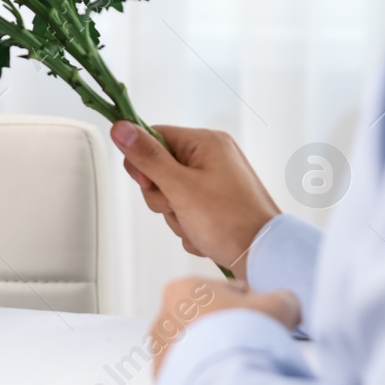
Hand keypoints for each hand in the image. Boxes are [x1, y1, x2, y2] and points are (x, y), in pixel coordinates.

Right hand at [111, 122, 281, 279]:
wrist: (264, 256)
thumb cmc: (230, 221)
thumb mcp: (180, 187)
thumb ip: (147, 157)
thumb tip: (121, 128)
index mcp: (205, 142)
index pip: (153, 137)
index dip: (143, 162)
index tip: (150, 182)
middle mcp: (212, 156)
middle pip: (159, 168)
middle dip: (163, 196)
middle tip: (180, 207)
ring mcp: (215, 180)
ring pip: (170, 193)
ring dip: (175, 215)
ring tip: (195, 224)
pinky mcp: (216, 201)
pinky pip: (185, 208)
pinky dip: (189, 224)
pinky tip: (204, 232)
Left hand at [151, 276, 299, 374]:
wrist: (224, 380)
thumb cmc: (247, 333)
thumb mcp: (279, 305)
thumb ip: (283, 299)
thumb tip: (285, 304)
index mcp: (183, 289)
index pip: (225, 292)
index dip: (252, 306)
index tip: (265, 322)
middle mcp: (163, 317)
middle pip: (209, 321)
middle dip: (233, 332)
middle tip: (256, 348)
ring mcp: (159, 350)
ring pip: (198, 349)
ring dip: (219, 356)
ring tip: (242, 369)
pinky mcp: (162, 380)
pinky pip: (192, 376)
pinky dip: (208, 379)